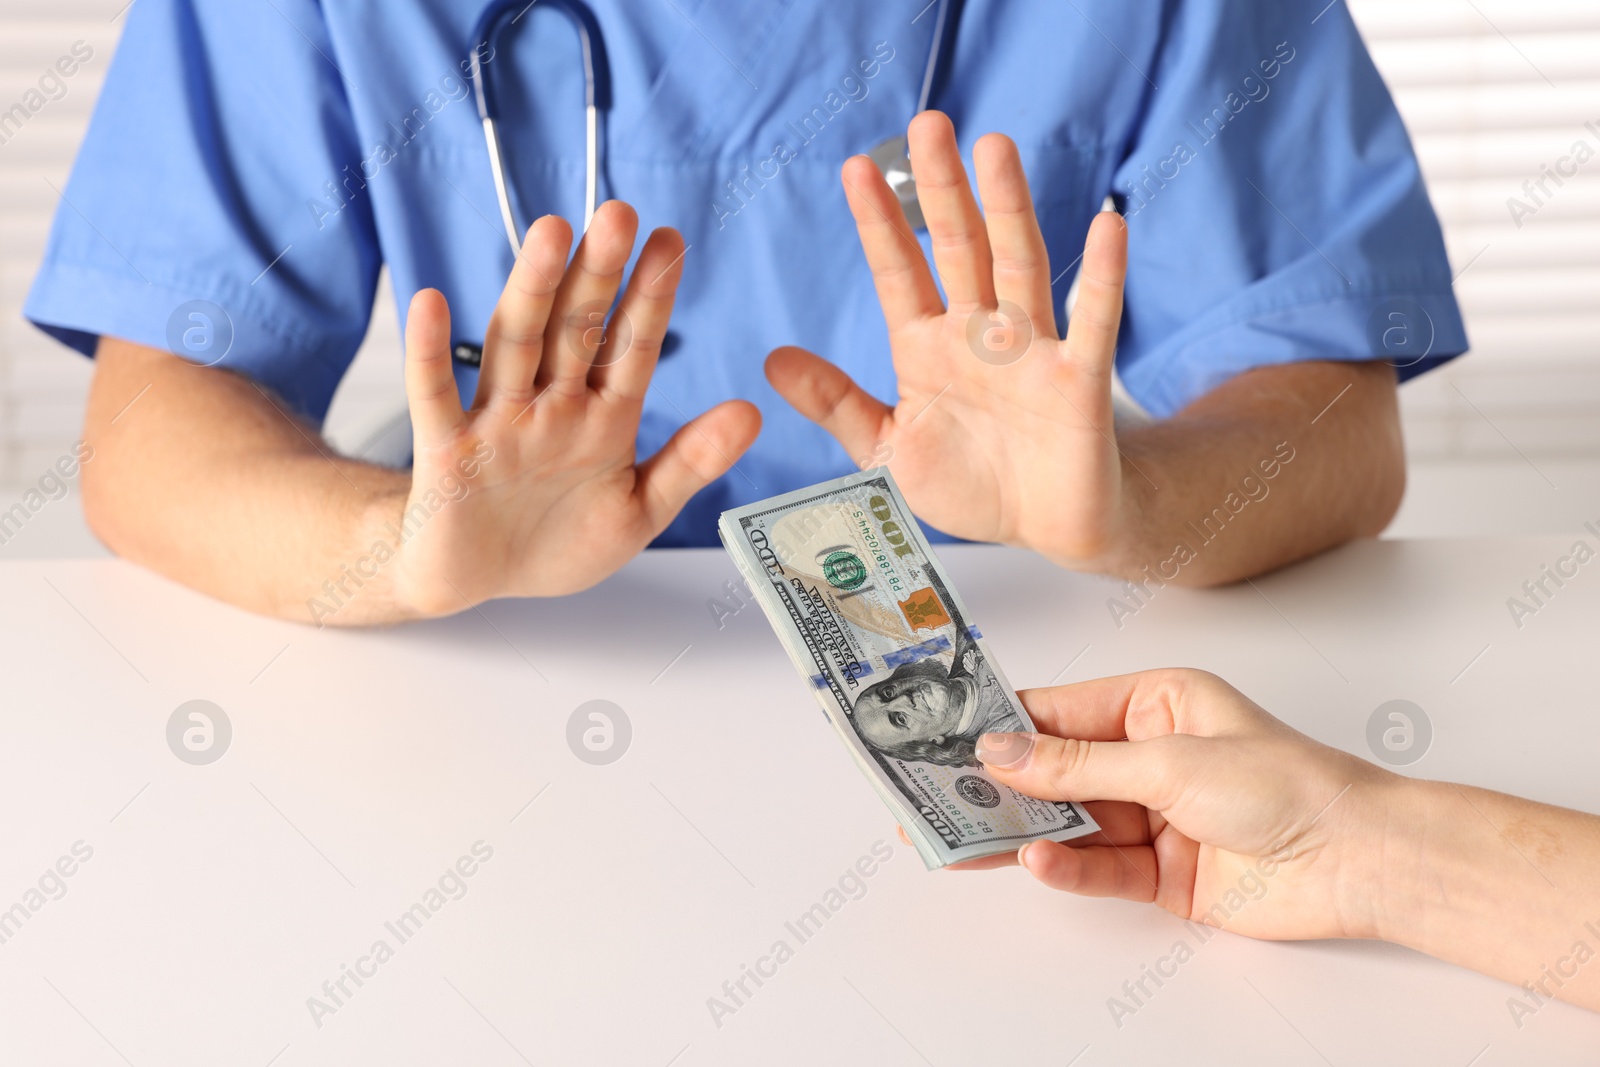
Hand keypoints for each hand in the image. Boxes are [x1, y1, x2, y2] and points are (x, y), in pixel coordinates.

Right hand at [392, 201, 759, 615]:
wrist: (478, 582)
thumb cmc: (557, 541)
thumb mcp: (638, 509)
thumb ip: (690, 462)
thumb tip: (753, 412)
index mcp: (602, 417)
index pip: (629, 346)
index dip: (650, 296)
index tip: (671, 241)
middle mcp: (551, 406)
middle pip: (574, 328)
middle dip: (597, 273)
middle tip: (619, 213)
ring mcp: (497, 423)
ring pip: (516, 345)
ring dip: (532, 290)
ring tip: (551, 234)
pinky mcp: (445, 452)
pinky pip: (434, 397)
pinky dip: (428, 353)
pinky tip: (431, 302)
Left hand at [766, 111, 1133, 567]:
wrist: (1043, 528)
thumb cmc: (970, 482)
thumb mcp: (887, 448)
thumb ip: (837, 404)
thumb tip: (774, 360)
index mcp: (928, 348)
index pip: (899, 272)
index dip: (878, 224)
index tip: (851, 169)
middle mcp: (980, 335)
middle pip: (960, 248)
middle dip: (942, 190)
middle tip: (927, 125)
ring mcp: (1031, 352)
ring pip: (1019, 266)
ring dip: (1008, 209)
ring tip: (994, 150)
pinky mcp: (1079, 383)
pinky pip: (1092, 324)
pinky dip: (1102, 277)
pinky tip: (1106, 227)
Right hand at [960, 669, 1402, 942]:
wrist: (1357, 861)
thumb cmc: (1289, 784)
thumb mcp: (1169, 762)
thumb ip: (1079, 765)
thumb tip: (1005, 751)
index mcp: (1155, 703)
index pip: (1060, 712)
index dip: (1004, 726)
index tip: (948, 737)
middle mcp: (1150, 756)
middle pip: (1056, 770)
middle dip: (1002, 784)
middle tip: (939, 795)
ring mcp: (1154, 816)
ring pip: (1070, 822)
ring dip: (1023, 829)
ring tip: (966, 837)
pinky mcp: (1162, 872)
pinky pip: (1099, 866)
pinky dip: (1066, 866)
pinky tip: (1037, 861)